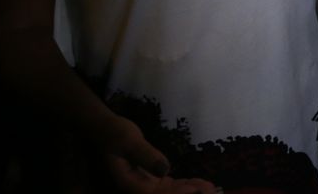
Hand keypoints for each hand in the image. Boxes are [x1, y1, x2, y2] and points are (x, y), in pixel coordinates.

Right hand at [101, 116, 217, 193]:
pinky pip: (169, 184)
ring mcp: (145, 182)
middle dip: (185, 192)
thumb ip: (146, 155)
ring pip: (168, 192)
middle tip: (209, 188)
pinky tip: (198, 182)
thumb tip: (165, 171)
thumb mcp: (130, 141)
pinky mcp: (151, 177)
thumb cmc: (116, 133)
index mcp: (128, 182)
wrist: (109, 129)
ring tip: (209, 186)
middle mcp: (137, 186)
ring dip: (188, 189)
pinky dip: (183, 183)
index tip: (192, 189)